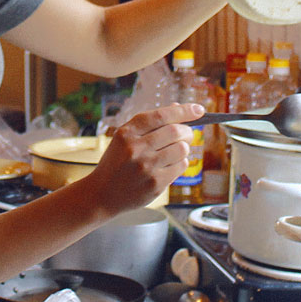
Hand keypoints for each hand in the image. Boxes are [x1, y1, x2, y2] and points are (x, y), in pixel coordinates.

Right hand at [82, 102, 201, 212]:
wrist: (102, 193)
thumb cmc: (117, 162)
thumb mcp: (125, 138)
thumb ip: (150, 123)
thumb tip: (177, 107)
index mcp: (127, 133)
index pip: (161, 115)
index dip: (183, 110)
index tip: (198, 109)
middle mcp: (136, 148)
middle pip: (176, 131)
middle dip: (187, 131)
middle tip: (187, 134)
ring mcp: (146, 167)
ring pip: (182, 149)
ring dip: (183, 148)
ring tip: (174, 151)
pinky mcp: (155, 184)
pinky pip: (181, 166)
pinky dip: (180, 163)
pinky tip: (169, 165)